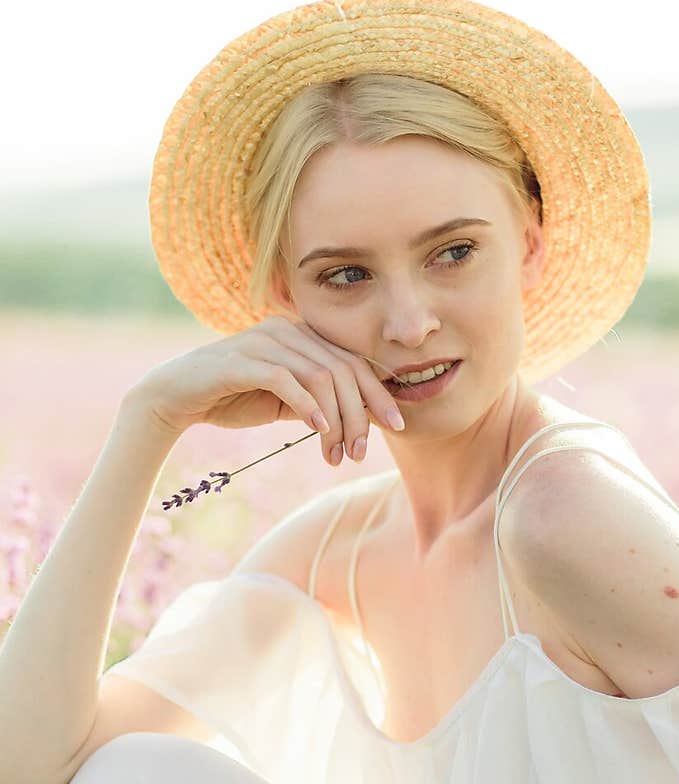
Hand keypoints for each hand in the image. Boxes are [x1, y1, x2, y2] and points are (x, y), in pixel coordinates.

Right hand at [131, 313, 405, 467]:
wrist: (177, 397)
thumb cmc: (233, 398)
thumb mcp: (285, 402)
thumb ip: (318, 402)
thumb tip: (359, 421)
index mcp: (301, 335)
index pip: (352, 362)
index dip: (378, 394)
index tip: (396, 426)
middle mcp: (286, 330)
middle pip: (343, 370)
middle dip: (360, 414)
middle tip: (361, 452)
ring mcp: (263, 341)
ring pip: (320, 377)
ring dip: (336, 420)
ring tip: (338, 452)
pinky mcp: (242, 360)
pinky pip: (286, 381)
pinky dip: (308, 407)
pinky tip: (319, 432)